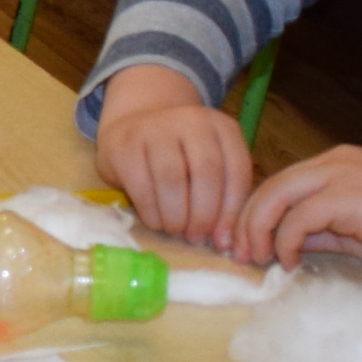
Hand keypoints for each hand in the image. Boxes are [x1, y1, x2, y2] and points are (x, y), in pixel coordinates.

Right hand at [96, 64, 252, 244]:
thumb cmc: (178, 156)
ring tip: (177, 231)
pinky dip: (153, 214)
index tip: (222, 239)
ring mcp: (155, 127)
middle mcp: (191, 119)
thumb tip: (224, 242)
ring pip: (173, 180)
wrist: (132, 125)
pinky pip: (143, 186)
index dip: (232, 211)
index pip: (237, 170)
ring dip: (177, 217)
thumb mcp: (208, 165)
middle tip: (196, 237)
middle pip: (207, 173)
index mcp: (221, 126)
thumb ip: (222, 196)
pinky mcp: (125, 144)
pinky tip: (157, 223)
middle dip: (203, 215)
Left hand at [232, 146, 361, 272]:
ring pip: (277, 194)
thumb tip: (283, 245)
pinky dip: (286, 241)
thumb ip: (320, 230)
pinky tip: (291, 262)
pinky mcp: (347, 194)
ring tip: (257, 259)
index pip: (280, 183)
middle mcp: (333, 161)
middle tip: (239, 255)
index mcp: (335, 165)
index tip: (244, 245)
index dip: (255, 213)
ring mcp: (341, 173)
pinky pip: (299, 216)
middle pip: (271, 185)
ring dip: (259, 230)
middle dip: (246, 221)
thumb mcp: (355, 231)